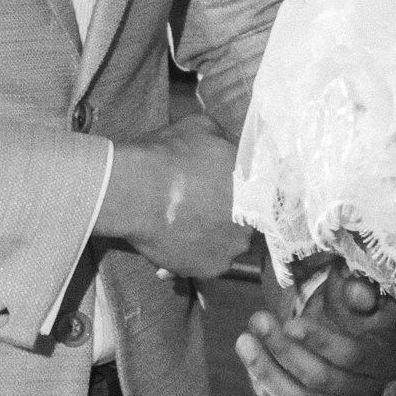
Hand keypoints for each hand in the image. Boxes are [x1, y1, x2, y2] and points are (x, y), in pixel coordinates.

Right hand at [99, 113, 251, 278]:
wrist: (137, 192)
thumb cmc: (169, 155)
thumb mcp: (202, 128)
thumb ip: (223, 140)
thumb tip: (226, 145)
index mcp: (255, 183)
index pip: (258, 190)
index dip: (237, 190)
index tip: (218, 189)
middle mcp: (254, 218)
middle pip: (244, 218)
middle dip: (223, 213)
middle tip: (197, 207)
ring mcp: (235, 246)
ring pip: (226, 242)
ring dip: (209, 236)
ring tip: (182, 227)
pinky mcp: (214, 267)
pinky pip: (208, 261)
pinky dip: (193, 255)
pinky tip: (172, 243)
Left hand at [237, 268, 395, 395]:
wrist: (347, 326)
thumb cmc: (356, 307)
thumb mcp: (364, 293)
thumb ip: (361, 292)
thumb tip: (357, 292)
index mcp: (387, 360)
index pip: (353, 357)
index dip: (321, 341)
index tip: (291, 324)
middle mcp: (366, 388)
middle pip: (321, 379)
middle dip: (285, 350)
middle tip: (258, 319)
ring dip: (265, 370)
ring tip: (245, 339)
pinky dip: (263, 387)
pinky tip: (252, 358)